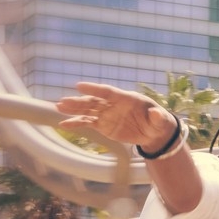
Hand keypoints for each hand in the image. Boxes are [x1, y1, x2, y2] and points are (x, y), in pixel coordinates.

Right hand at [55, 81, 179, 151]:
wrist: (153, 132)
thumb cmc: (158, 122)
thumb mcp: (160, 120)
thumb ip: (157, 117)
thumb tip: (155, 113)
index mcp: (125, 98)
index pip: (107, 92)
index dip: (94, 89)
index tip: (79, 86)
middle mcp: (113, 105)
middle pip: (93, 102)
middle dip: (78, 102)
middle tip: (63, 101)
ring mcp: (107, 115)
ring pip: (87, 111)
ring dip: (73, 109)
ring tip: (58, 107)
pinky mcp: (103, 126)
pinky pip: (87, 124)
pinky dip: (76, 124)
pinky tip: (63, 124)